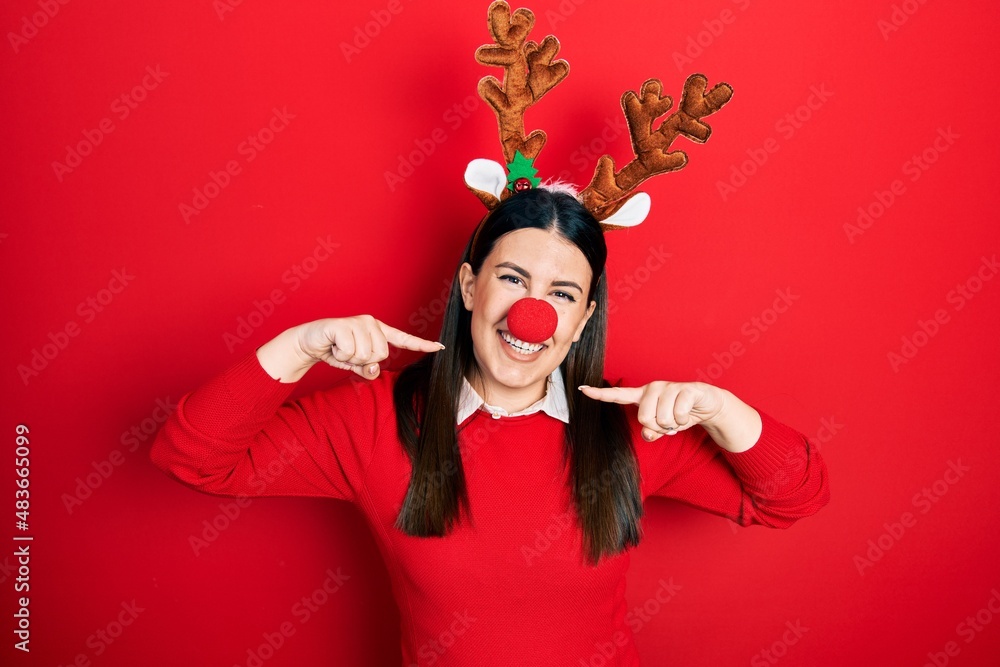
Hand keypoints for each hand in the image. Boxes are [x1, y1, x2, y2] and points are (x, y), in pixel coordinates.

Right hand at [295, 315, 443, 378]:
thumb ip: (367, 369)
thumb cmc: (335, 350)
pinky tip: (333, 346)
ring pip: (365, 354)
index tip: (439, 348)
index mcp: (378, 331)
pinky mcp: (344, 325)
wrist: (309, 341)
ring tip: (339, 348)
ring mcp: (358, 322)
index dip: (421, 345)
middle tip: (348, 352)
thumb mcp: (354, 364)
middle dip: (362, 360)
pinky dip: (339, 355)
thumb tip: (373, 371)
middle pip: (381, 354)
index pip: (403, 339)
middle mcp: (371, 324)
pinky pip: (350, 351)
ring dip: (349, 358)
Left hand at [579, 381, 726, 441]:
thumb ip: (652, 432)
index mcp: (642, 396)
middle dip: (659, 427)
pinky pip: (679, 414)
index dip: (601, 394)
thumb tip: (647, 435)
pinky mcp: (685, 389)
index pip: (618, 396)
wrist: (708, 404)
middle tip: (669, 423)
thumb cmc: (680, 414)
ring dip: (674, 425)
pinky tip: (688, 412)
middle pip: (644, 418)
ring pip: (662, 418)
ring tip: (680, 416)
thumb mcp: (664, 427)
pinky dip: (684, 420)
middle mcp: (653, 388)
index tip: (583, 389)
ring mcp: (669, 387)